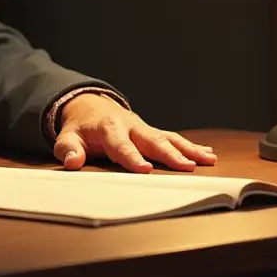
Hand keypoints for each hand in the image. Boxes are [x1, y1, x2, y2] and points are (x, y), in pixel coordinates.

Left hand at [54, 93, 216, 172]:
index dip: (132, 158)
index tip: (145, 169)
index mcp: (109, 128)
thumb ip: (68, 150)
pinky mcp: (152, 132)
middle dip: (170, 154)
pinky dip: (191, 146)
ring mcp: (144, 128)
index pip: (121, 145)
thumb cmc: (80, 129)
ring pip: (169, 138)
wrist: (90, 106)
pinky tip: (209, 154)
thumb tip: (72, 162)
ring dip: (189, 149)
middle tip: (187, 167)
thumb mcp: (68, 137)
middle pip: (153, 140)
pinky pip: (173, 138)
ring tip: (208, 159)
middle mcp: (131, 126)